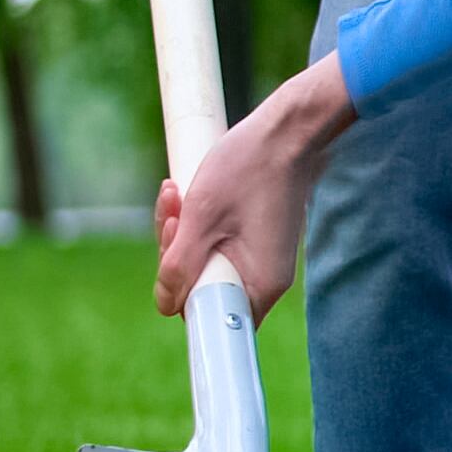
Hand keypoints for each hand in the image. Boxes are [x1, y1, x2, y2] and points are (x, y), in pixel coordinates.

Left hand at [153, 56, 355, 320]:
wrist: (285, 132)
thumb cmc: (247, 170)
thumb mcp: (199, 220)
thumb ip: (178, 268)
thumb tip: (166, 304)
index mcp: (260, 284)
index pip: (212, 318)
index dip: (183, 299)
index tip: (171, 271)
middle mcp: (265, 279)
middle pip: (202, 289)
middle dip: (175, 255)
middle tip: (172, 219)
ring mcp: (260, 259)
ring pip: (204, 264)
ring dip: (180, 234)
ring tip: (174, 195)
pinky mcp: (254, 240)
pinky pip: (214, 246)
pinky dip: (195, 226)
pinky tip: (184, 196)